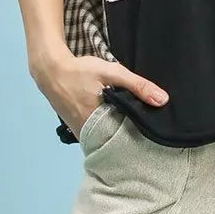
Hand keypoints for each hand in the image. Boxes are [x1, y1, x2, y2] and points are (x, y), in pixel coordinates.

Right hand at [30, 48, 169, 138]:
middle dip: (132, 139)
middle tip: (150, 135)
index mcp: (99, 124)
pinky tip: (118, 125)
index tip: (155, 137)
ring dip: (119, 136)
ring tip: (137, 131)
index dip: (142, 139)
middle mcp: (88, 134)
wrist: (51, 71)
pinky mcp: (77, 131)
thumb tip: (163, 101)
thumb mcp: (112, 72)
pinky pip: (97, 137)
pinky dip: (108, 133)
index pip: (127, 140)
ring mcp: (81, 134)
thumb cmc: (81, 72)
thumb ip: (137, 86)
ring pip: (106, 141)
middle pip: (117, 143)